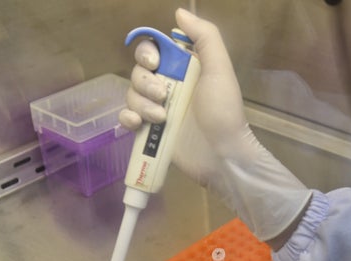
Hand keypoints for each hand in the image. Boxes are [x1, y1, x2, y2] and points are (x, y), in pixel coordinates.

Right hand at [119, 8, 311, 245]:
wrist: (224, 157)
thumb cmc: (224, 113)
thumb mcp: (220, 71)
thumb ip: (205, 38)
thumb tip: (179, 13)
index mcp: (185, 70)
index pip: (154, 51)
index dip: (147, 53)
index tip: (154, 63)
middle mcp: (170, 87)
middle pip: (138, 73)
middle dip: (145, 82)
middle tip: (163, 95)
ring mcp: (159, 111)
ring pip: (132, 95)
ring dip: (141, 103)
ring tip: (162, 118)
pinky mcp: (151, 134)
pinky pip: (127, 119)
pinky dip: (127, 119)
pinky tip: (137, 125)